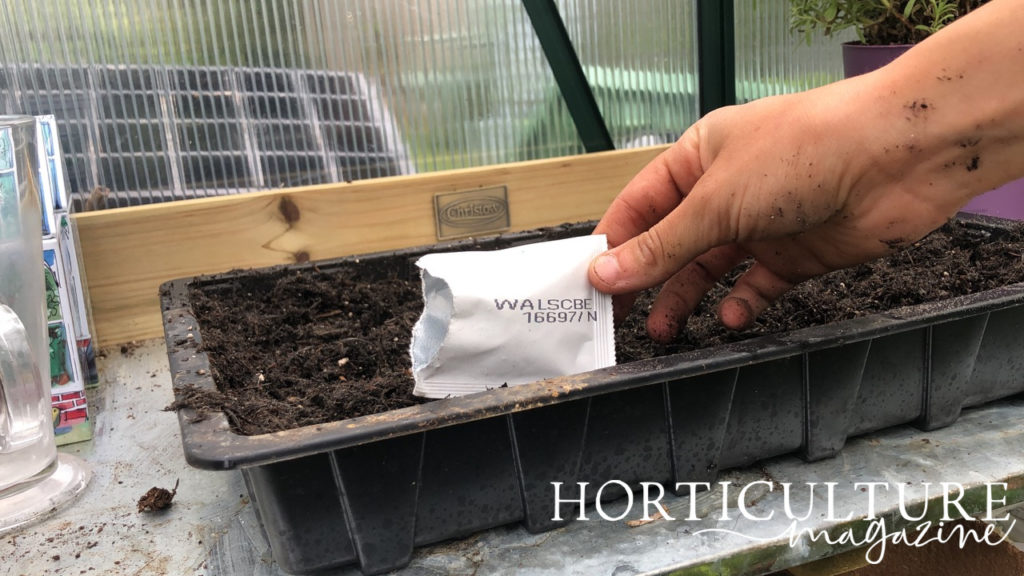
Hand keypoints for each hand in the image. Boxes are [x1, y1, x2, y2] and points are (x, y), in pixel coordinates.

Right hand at [589, 84, 971, 341]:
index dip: (613, 245)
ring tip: (664, 332)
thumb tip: (603, 275)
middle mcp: (726, 190)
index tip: (586, 285)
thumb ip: (661, 246)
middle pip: (671, 242)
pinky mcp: (797, 253)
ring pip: (710, 269)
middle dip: (644, 279)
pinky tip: (730, 318)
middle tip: (616, 320)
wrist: (897, 158)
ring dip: (685, 298)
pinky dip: (742, 303)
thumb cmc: (802, 154)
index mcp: (697, 158)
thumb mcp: (716, 203)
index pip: (639, 207)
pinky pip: (758, 285)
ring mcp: (762, 223)